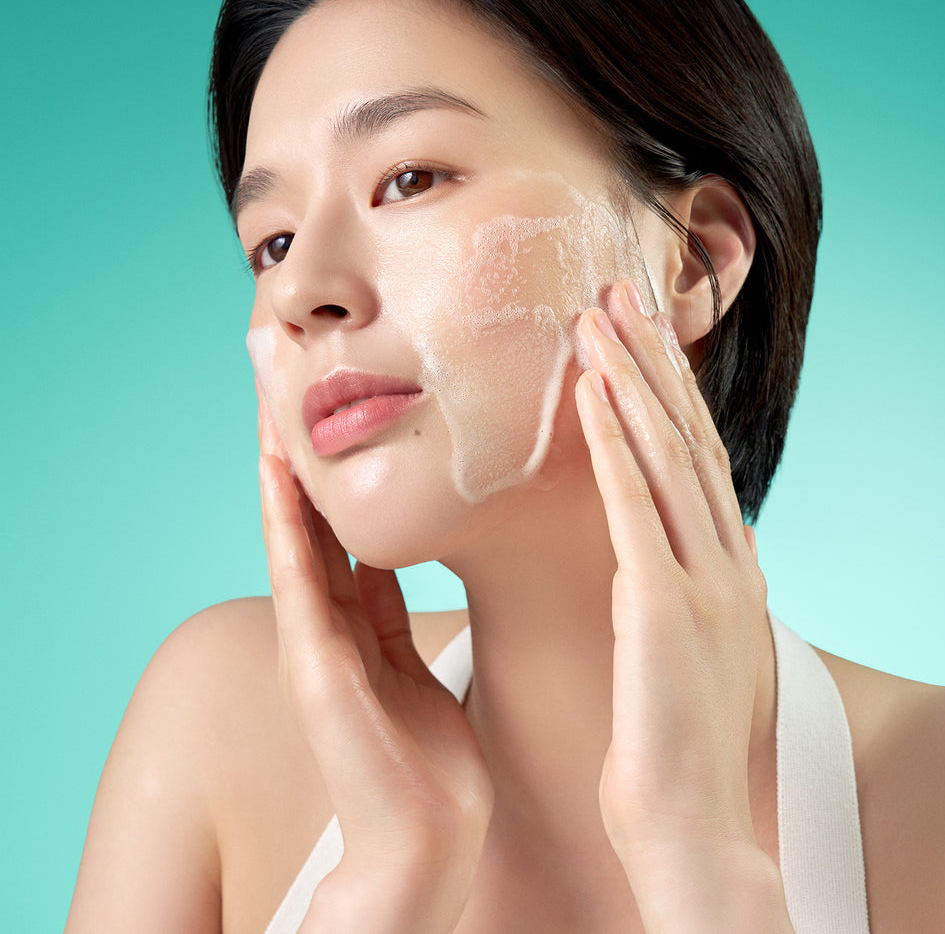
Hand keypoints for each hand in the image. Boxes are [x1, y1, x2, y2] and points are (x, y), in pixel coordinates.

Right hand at [256, 389, 492, 924]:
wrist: (429, 841)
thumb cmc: (427, 756)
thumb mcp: (406, 656)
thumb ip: (385, 603)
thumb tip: (382, 545)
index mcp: (351, 616)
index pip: (330, 514)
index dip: (318, 451)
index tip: (314, 382)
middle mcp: (323, 622)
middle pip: (302, 510)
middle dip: (287, 435)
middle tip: (272, 351)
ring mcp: (315, 648)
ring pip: (292, 536)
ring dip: (277, 466)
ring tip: (266, 394)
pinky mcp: (322, 677)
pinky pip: (303, 590)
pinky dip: (288, 535)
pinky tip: (279, 483)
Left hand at [574, 280, 788, 929]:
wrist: (694, 829)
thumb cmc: (683, 746)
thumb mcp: (703, 649)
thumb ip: (703, 588)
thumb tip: (709, 544)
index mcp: (732, 570)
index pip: (700, 459)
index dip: (672, 390)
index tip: (643, 333)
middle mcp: (729, 561)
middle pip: (688, 438)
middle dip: (655, 361)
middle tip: (623, 290)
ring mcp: (704, 581)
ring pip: (666, 457)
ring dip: (632, 381)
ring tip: (600, 316)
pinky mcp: (666, 607)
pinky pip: (636, 508)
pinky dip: (613, 445)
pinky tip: (590, 393)